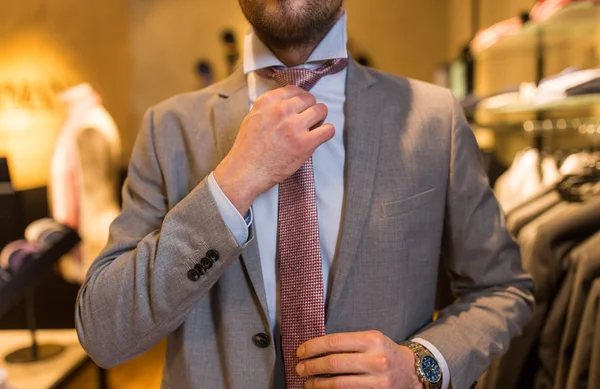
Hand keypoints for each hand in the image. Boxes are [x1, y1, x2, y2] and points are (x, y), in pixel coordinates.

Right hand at [213, 85, 333, 214]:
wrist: (246, 171)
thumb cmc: (248, 149)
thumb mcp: (253, 117)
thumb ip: (270, 107)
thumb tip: (288, 103)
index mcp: (268, 102)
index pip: (294, 89)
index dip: (300, 99)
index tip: (300, 107)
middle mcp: (281, 110)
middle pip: (309, 98)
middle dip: (310, 108)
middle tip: (307, 120)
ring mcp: (294, 126)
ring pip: (321, 110)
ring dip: (320, 118)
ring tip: (313, 128)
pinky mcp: (305, 143)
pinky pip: (328, 130)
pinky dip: (327, 132)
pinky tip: (319, 137)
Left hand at [296, 331, 422, 388]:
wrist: (411, 371)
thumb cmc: (385, 352)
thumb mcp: (371, 340)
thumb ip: (349, 342)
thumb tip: (315, 349)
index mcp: (372, 340)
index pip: (335, 342)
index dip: (313, 347)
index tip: (301, 351)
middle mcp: (376, 360)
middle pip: (334, 363)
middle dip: (311, 366)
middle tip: (300, 368)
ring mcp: (378, 380)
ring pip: (339, 384)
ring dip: (318, 383)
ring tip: (308, 382)